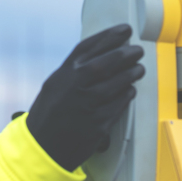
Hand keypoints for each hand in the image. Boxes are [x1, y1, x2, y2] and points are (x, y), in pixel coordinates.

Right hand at [25, 24, 144, 171]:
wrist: (42, 149)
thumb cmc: (47, 118)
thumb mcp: (54, 87)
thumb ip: (73, 72)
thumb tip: (99, 57)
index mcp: (62, 75)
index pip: (88, 48)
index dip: (109, 36)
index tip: (124, 31)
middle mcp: (74, 87)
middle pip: (106, 63)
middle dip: (125, 54)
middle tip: (137, 51)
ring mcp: (87, 106)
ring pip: (117, 83)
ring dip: (131, 73)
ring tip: (139, 69)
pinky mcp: (98, 124)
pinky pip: (119, 105)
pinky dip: (127, 95)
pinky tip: (130, 90)